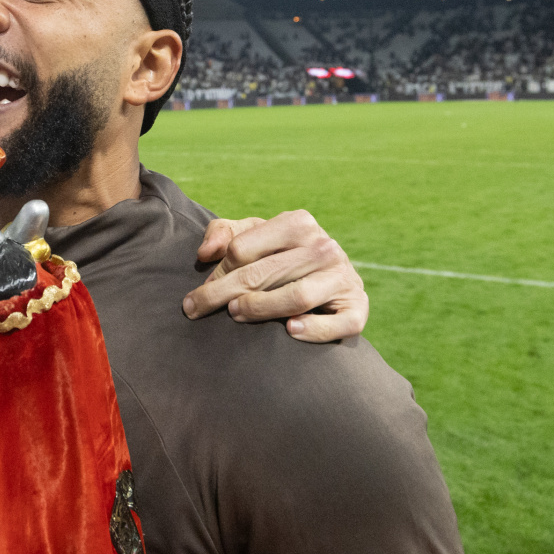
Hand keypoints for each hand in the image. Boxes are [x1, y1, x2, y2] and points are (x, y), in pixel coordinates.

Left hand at [183, 211, 368, 341]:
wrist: (332, 280)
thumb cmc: (283, 258)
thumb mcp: (254, 237)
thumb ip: (224, 233)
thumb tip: (205, 253)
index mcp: (298, 223)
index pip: (243, 249)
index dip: (216, 272)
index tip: (200, 290)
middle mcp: (324, 246)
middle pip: (262, 273)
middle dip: (222, 293)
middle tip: (196, 309)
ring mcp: (343, 277)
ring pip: (295, 296)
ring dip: (261, 308)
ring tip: (235, 315)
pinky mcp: (357, 308)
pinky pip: (337, 322)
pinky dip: (313, 329)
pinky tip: (290, 331)